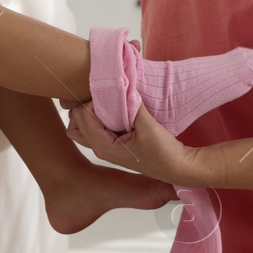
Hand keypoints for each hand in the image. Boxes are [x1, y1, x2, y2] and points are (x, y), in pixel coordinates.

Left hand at [64, 102, 203, 186]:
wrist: (178, 167)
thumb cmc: (164, 154)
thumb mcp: (148, 126)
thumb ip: (132, 105)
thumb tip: (122, 85)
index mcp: (103, 146)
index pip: (82, 115)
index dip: (93, 100)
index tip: (111, 93)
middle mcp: (100, 148)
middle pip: (75, 122)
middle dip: (85, 105)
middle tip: (105, 96)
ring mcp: (105, 147)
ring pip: (82, 126)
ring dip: (90, 112)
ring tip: (109, 103)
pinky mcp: (113, 143)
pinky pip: (96, 127)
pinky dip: (99, 116)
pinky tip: (117, 109)